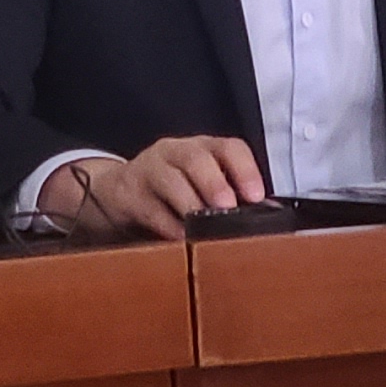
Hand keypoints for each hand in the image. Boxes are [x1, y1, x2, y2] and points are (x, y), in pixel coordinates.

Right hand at [45, 136, 266, 239]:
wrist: (119, 192)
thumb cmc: (173, 191)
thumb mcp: (201, 185)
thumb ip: (230, 195)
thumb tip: (266, 217)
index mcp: (202, 148)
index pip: (229, 147)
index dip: (245, 169)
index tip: (256, 196)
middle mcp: (175, 152)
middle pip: (195, 158)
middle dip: (214, 183)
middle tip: (228, 208)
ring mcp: (149, 169)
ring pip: (170, 179)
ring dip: (190, 204)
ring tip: (204, 226)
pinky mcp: (128, 191)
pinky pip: (149, 208)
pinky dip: (167, 226)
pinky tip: (180, 239)